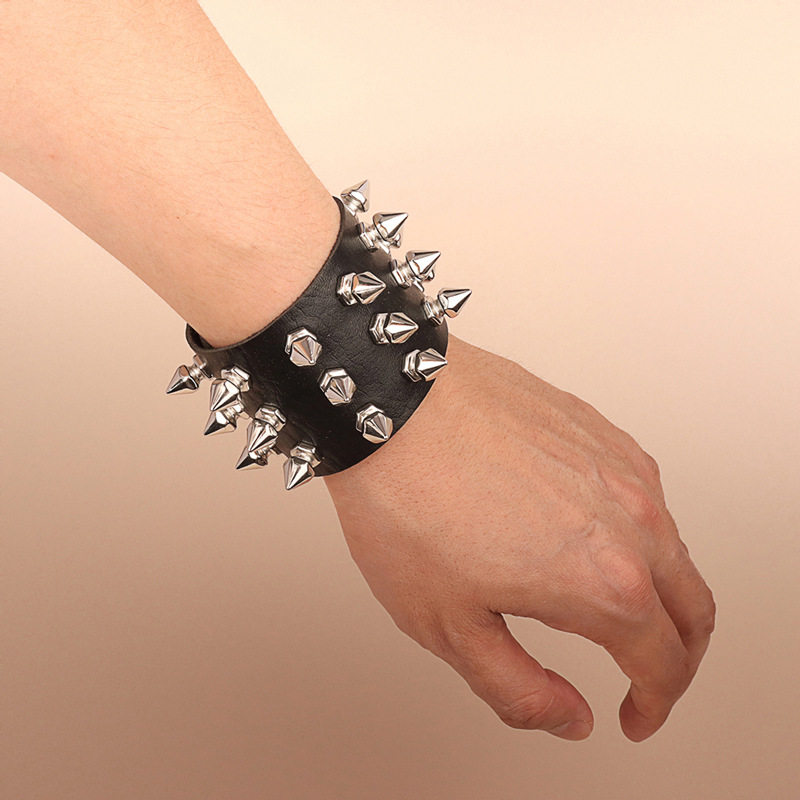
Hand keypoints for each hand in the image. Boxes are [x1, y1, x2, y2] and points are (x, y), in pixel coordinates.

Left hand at [324, 336, 714, 740]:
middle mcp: (631, 519)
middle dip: (678, 656)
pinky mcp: (599, 430)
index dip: (653, 705)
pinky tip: (595, 534)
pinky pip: (644, 494)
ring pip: (673, 546)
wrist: (389, 402)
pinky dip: (638, 532)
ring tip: (615, 606)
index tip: (633, 716)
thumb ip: (517, 689)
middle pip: (693, 608)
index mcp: (605, 581)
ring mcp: (620, 467)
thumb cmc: (407, 501)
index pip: (664, 665)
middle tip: (648, 677)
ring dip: (661, 591)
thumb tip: (567, 718)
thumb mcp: (448, 626)